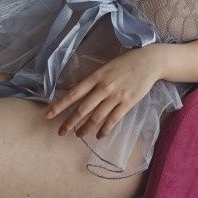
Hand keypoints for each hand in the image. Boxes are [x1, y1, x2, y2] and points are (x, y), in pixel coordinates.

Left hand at [45, 48, 163, 139]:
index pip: (73, 93)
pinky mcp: (128, 103)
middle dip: (70, 123)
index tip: (48, 115)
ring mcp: (116, 96)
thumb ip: (91, 79)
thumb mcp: (105, 66)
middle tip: (61, 132)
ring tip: (79, 135)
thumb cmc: (126, 62)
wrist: (149, 61)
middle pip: (82, 109)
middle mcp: (103, 87)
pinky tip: (99, 136)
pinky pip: (113, 120)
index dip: (60, 105)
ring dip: (86, 128)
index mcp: (96, 76)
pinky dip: (105, 130)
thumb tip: (74, 89)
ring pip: (96, 117)